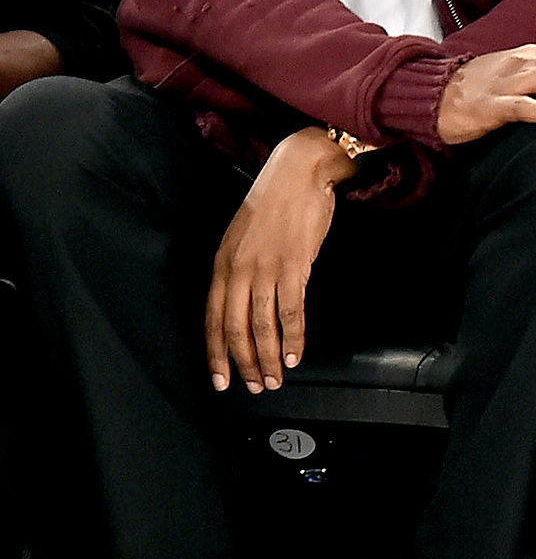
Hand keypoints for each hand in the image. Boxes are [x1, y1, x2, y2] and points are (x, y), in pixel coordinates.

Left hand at [205, 127, 353, 393]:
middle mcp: (238, 269)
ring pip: (262, 325)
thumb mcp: (242, 236)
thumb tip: (244, 302)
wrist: (299, 171)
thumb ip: (239, 269)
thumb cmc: (274, 202)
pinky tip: (296, 354)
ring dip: (269, 357)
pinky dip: (293, 337)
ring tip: (275, 379)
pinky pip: (291, 310)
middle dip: (243, 363)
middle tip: (255, 386)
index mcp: (221, 264)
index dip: (216, 354)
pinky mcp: (294, 265)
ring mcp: (266, 268)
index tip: (221, 381)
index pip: (212, 319)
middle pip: (234, 328)